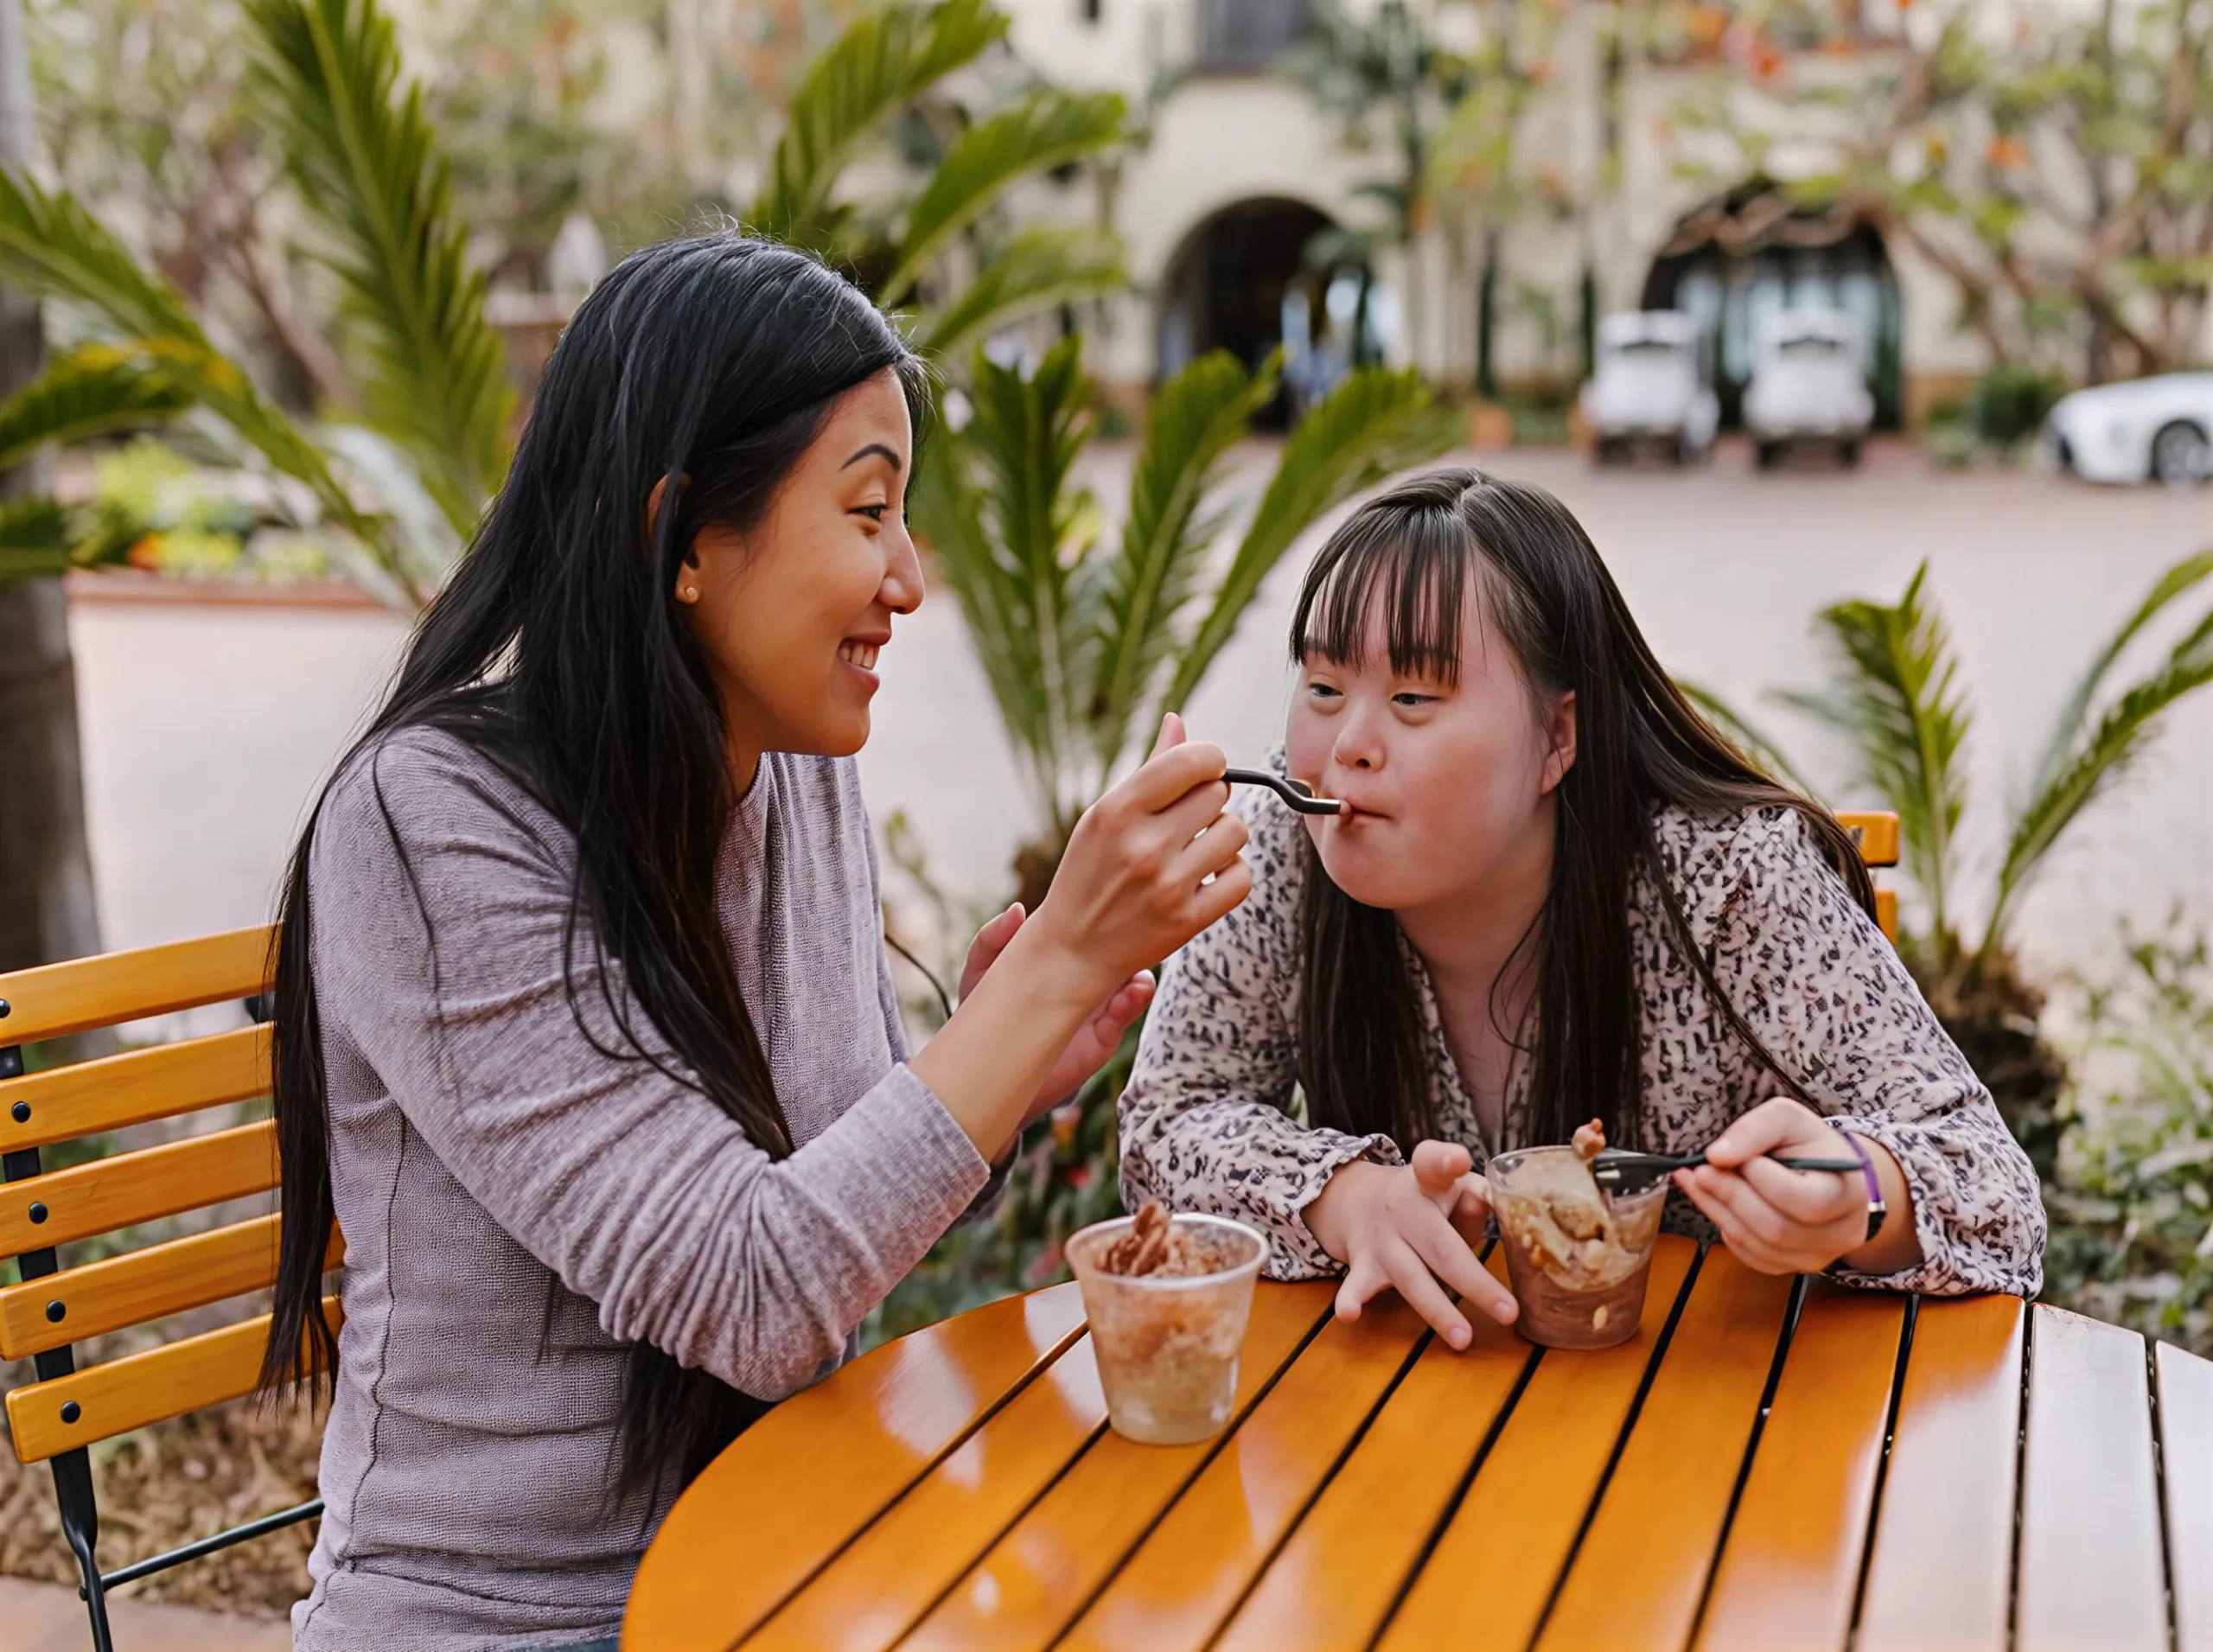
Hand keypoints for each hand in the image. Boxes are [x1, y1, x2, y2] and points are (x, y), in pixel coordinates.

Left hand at [960, 902, 1154, 1132]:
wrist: (985, 1070)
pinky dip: (1133, 1003)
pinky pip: (1124, 1017)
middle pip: (1120, 950)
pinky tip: (1132, 993)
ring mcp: (1097, 1005)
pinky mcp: (1102, 1038)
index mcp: (1061, 955)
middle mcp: (1085, 976)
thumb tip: (1018, 908)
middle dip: (1133, 936)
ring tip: (1137, 969)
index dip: (1102, 909)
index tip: (1112, 895)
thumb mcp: (979, 973)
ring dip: (1139, 970)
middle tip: (1137, 926)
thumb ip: (991, 940)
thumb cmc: (981, 1012)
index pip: (1089, 925)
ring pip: (1132, 981)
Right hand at [1028, 713, 1251, 998]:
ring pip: (1236, 832)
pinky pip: (1242, 877)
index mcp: (1117, 811)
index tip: (1204, 769)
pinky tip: (1204, 878)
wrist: (1073, 948)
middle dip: (1209, 801)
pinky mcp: (1188, 920)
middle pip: (1218, 794)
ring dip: (1222, 837)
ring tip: (1194, 849)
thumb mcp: (1105, 815)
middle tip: (1187, 820)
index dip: (1209, 759)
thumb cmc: (1089, 872)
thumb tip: (1177, 721)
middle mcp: (1144, 846)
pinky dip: (1230, 875)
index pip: (1192, 761)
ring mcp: (1168, 885)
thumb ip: (1149, 770)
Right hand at [1303, 1141, 1518, 1349]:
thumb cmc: (1427, 1199)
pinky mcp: (1363, 1264)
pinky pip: (1356, 1284)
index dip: (1446, 1161)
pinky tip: (1349, 1314)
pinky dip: (1350, 1299)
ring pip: (1411, 1277)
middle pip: (1440, 1246)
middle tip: (1508, 1312)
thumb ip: (1475, 1197)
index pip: (1434, 1166)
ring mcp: (1381, 1239)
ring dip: (1437, 1310)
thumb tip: (1492, 1202)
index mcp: (1427, 1182)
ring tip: (1462, 1338)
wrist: (1359, 1200)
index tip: (1459, 1161)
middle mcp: (1402, 1208)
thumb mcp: (1450, 1187)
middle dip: (1474, 1282)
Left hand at [1675, 1097, 1919, 1275]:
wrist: (1828, 1175)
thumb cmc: (1808, 1143)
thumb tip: (1717, 1156)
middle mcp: (1840, 1234)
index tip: (1736, 1155)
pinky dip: (1726, 1228)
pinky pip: (1752, 1257)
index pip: (1805, 1201)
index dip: (1762, 1179)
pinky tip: (1713, 1201)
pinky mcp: (1792, 1266)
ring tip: (1697, 1181)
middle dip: (1731, 1196)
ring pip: (1759, 1247)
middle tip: (1700, 1170)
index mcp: (1847, 1194)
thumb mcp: (1787, 1118)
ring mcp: (1817, 1256)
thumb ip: (1755, 1129)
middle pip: (1777, 1229)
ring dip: (1718, 1211)